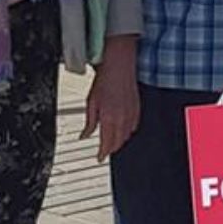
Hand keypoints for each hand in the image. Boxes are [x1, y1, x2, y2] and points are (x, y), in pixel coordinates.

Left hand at [82, 34, 138, 160]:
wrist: (119, 66)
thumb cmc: (105, 80)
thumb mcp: (91, 102)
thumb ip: (89, 122)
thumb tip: (84, 135)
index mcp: (109, 118)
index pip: (107, 143)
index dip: (102, 153)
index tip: (99, 157)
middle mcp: (122, 119)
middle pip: (118, 142)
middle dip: (111, 149)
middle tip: (104, 151)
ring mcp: (132, 114)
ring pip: (127, 136)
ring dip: (119, 141)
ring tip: (112, 142)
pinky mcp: (138, 109)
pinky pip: (133, 127)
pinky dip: (127, 131)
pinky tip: (122, 129)